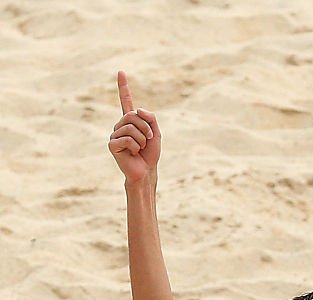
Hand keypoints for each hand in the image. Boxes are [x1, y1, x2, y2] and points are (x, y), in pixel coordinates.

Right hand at [108, 70, 160, 184]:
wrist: (146, 171)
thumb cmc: (150, 154)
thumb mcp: (156, 133)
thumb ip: (151, 118)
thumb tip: (137, 110)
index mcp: (130, 121)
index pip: (126, 101)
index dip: (123, 87)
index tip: (121, 72)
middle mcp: (120, 125)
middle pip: (133, 115)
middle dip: (145, 128)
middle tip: (147, 140)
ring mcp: (115, 134)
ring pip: (130, 127)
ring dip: (141, 139)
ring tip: (140, 148)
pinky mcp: (112, 145)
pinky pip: (126, 139)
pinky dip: (134, 146)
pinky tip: (133, 153)